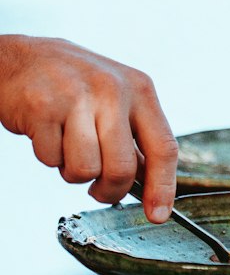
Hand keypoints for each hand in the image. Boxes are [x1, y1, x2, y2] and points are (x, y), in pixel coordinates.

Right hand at [0, 35, 176, 221]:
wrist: (20, 59)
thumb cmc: (73, 85)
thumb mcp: (116, 97)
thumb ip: (136, 136)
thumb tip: (154, 187)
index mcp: (139, 89)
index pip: (163, 146)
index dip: (162, 187)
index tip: (158, 216)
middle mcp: (112, 90)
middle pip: (122, 169)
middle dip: (109, 190)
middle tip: (97, 188)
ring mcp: (77, 98)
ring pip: (85, 170)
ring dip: (72, 171)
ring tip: (67, 146)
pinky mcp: (42, 108)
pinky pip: (51, 159)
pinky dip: (48, 156)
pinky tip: (46, 131)